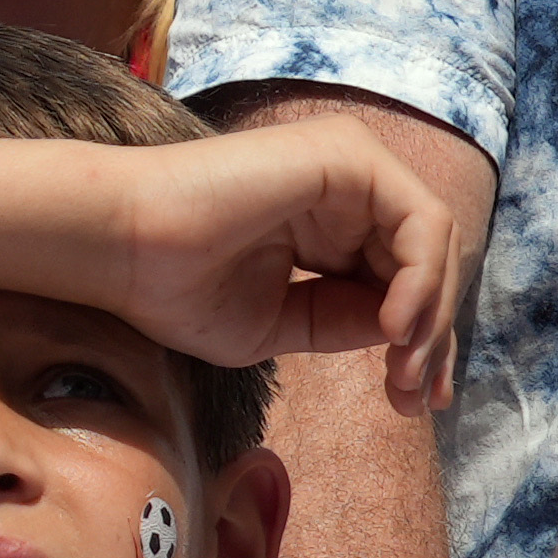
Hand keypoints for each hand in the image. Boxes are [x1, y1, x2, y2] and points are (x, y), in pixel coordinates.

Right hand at [72, 129, 466, 411]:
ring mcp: (351, 165)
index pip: (405, 277)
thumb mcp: (282, 324)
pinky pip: (420, 224)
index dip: (421, 340)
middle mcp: (349, 185)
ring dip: (430, 316)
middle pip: (430, 261)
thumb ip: (345, 322)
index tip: (413, 402)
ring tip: (402, 373)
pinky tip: (392, 327)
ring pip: (435, 243)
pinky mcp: (348, 156)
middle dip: (434, 336)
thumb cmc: (176, 286)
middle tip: (417, 399)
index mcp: (331, 219)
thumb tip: (407, 335)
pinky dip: (420, 280)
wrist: (122, 248)